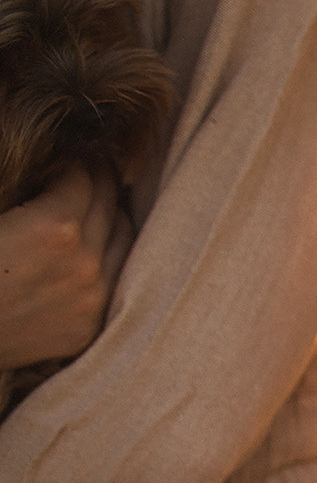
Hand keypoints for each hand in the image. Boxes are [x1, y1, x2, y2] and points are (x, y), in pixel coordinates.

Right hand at [0, 167, 134, 367]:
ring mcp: (93, 299)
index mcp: (56, 226)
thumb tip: (49, 172)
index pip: (84, 174)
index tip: (65, 155)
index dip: (72, 159)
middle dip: (97, 179)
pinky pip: (115, 279)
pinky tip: (91, 246)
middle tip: (86, 168)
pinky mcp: (88, 327)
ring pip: (125, 239)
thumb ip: (26, 191)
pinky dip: (107, 255)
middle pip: (109, 202)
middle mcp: (86, 262)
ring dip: (110, 215)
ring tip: (94, 204)